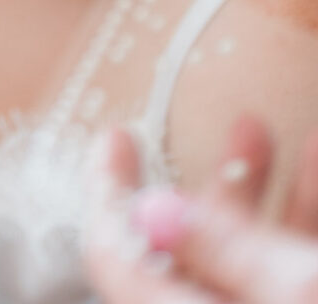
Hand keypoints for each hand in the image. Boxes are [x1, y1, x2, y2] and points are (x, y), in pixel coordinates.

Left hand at [85, 114, 317, 301]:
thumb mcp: (299, 288)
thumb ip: (227, 249)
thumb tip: (155, 210)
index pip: (120, 266)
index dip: (112, 198)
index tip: (116, 135)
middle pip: (190, 255)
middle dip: (209, 184)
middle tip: (229, 123)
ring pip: (243, 259)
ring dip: (253, 192)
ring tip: (262, 132)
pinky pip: (285, 273)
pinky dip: (296, 222)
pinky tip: (312, 160)